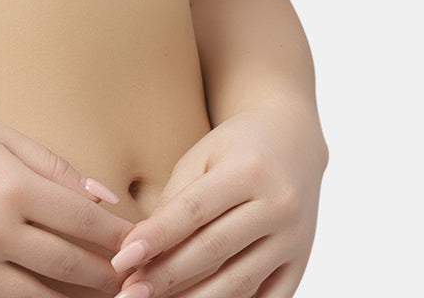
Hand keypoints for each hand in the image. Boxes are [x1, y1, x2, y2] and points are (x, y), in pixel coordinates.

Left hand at [109, 102, 327, 297]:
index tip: (122, 259)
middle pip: (214, 250)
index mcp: (248, 170)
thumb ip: (175, 199)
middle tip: (130, 293)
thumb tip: (142, 248)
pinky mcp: (301, 262)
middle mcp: (278, 205)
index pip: (194, 211)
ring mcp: (294, 238)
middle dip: (167, 276)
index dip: (156, 237)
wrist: (294, 140)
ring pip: (240, 282)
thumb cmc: (237, 146)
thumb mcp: (202, 156)